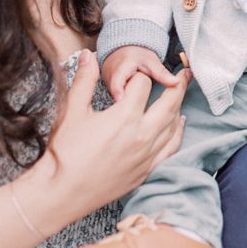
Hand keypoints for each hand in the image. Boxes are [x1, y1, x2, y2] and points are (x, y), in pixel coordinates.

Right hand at [29, 49, 189, 226]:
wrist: (62, 193)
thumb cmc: (65, 152)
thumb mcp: (72, 110)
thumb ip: (85, 80)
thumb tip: (89, 55)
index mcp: (124, 116)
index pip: (143, 84)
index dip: (138, 76)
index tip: (134, 76)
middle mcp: (142, 135)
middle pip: (169, 103)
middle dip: (177, 85)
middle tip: (185, 73)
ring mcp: (146, 155)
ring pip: (172, 126)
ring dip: (178, 107)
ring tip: (179, 95)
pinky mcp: (146, 171)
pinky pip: (171, 149)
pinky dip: (177, 133)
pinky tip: (178, 125)